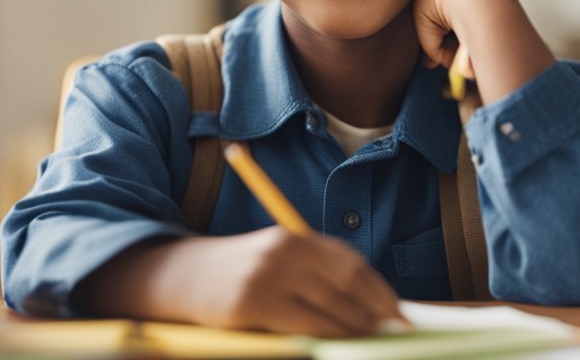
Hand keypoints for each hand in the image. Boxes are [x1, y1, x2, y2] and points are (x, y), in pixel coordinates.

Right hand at [186, 227, 405, 336]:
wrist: (182, 278)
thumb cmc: (238, 274)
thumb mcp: (276, 260)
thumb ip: (315, 272)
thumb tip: (367, 303)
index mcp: (294, 237)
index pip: (350, 263)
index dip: (379, 289)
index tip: (397, 310)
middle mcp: (283, 251)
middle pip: (346, 283)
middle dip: (375, 310)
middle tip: (394, 331)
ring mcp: (268, 276)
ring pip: (330, 307)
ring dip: (357, 328)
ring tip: (372, 340)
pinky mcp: (254, 303)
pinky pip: (306, 324)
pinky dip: (330, 335)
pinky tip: (340, 343)